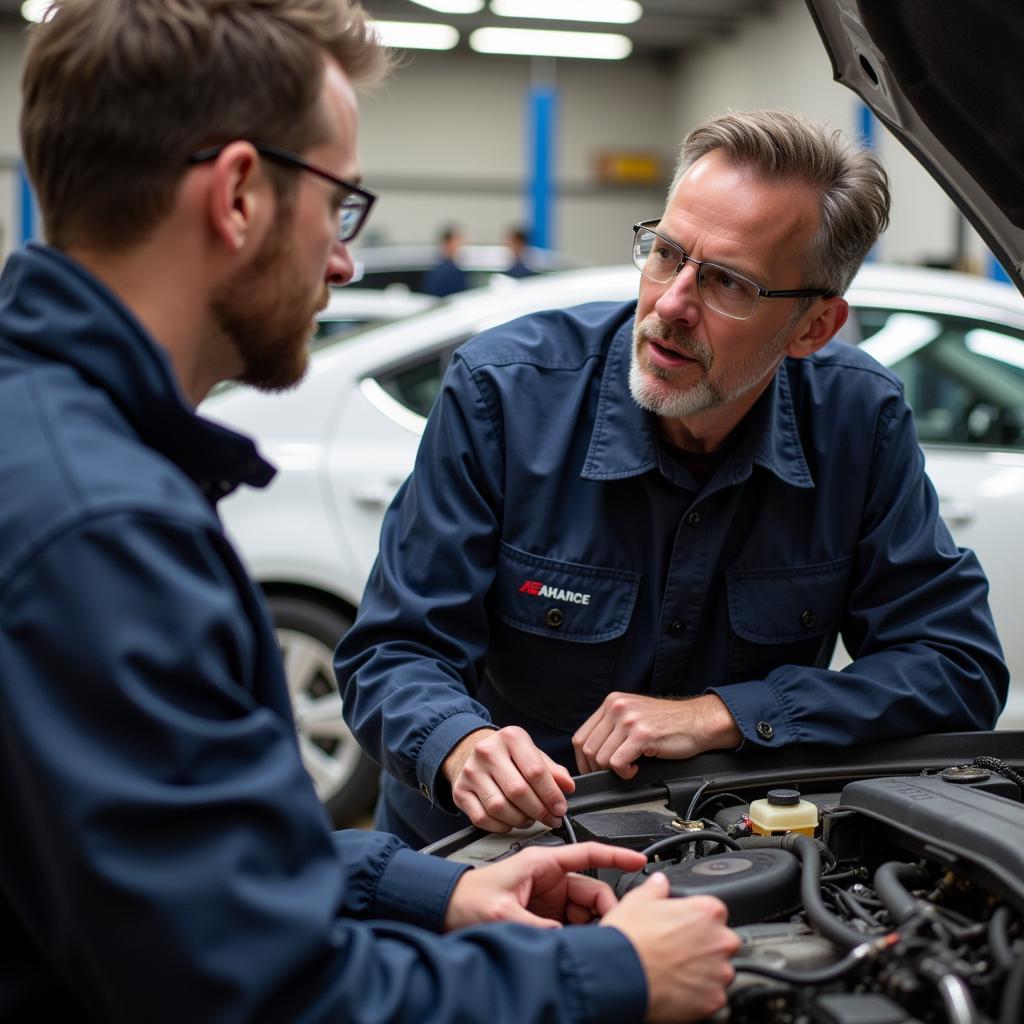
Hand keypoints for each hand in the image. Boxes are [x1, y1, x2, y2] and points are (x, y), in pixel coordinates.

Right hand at [443, 726, 574, 831]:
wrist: (471, 752)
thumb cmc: (508, 755)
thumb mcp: (532, 754)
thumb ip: (552, 770)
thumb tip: (568, 787)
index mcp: (511, 737)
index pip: (535, 771)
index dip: (552, 795)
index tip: (560, 809)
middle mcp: (487, 751)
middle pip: (518, 791)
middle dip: (539, 811)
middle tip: (550, 818)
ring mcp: (471, 772)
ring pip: (499, 807)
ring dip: (520, 820)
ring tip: (530, 819)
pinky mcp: (459, 791)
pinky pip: (482, 818)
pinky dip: (501, 827)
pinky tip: (510, 822)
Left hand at [444, 841, 646, 930]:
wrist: (448, 910)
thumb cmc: (469, 898)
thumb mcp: (502, 911)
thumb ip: (536, 924)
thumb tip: (565, 938)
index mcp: (543, 862)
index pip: (589, 853)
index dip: (617, 854)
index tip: (640, 859)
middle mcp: (550, 878)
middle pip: (593, 890)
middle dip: (604, 911)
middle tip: (608, 933)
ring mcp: (550, 897)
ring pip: (586, 910)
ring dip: (591, 927)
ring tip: (587, 944)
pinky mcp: (545, 915)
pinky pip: (574, 923)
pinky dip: (579, 935)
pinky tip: (575, 946)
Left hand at [573, 693, 740, 778]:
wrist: (699, 721)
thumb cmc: (669, 723)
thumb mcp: (633, 716)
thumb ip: (612, 727)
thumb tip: (591, 754)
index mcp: (612, 702)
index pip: (581, 736)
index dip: (583, 760)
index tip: (592, 771)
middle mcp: (617, 707)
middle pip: (588, 749)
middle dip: (597, 769)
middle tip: (614, 773)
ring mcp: (629, 720)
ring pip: (601, 758)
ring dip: (614, 771)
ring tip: (631, 767)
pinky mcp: (642, 735)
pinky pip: (617, 763)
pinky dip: (624, 773)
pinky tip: (637, 768)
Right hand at [601, 874, 739, 1022]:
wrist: (621, 977)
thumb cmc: (631, 939)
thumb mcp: (638, 900)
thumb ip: (656, 887)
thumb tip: (660, 882)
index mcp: (708, 911)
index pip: (713, 912)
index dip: (695, 919)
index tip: (682, 926)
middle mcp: (721, 941)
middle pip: (721, 942)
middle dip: (704, 946)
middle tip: (677, 950)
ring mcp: (720, 973)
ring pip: (718, 971)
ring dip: (703, 971)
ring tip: (674, 971)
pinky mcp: (714, 1000)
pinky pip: (712, 996)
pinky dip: (698, 994)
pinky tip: (676, 988)